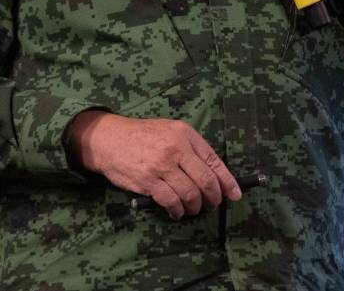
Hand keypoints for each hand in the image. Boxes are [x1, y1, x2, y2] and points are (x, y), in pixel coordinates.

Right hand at [66, 111, 240, 218]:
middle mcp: (175, 148)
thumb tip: (213, 175)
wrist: (108, 139)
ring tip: (192, 209)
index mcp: (184, 134)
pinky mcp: (148, 181)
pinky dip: (178, 211)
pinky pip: (171, 202)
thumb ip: (189, 149)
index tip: (235, 195)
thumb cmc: (141, 136)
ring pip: (190, 194)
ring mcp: (161, 165)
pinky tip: (177, 212)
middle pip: (205, 181)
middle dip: (213, 198)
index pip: (213, 160)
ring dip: (194, 207)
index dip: (227, 181)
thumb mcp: (169, 131)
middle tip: (211, 205)